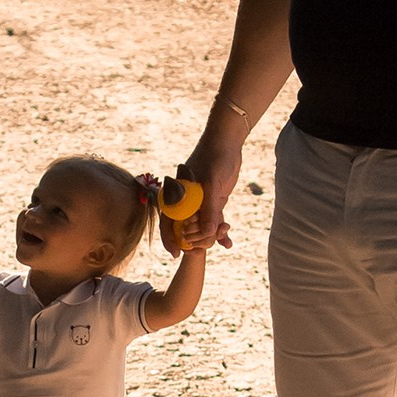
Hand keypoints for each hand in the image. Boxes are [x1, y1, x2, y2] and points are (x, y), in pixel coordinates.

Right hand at [159, 134, 242, 253]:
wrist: (227, 142)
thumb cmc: (214, 158)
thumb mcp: (212, 184)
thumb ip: (209, 209)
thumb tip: (207, 234)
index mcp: (176, 195)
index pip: (167, 221)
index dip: (169, 239)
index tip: (177, 254)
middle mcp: (185, 200)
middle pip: (185, 228)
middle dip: (197, 240)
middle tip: (210, 245)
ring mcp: (199, 202)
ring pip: (201, 227)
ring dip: (212, 236)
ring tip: (225, 239)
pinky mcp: (213, 202)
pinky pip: (214, 221)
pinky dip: (220, 232)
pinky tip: (229, 243)